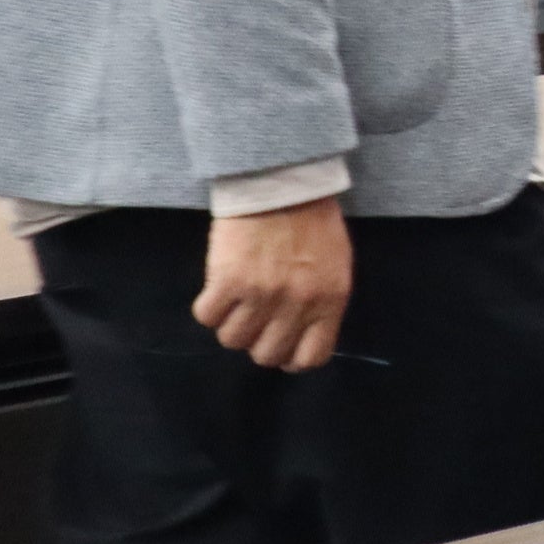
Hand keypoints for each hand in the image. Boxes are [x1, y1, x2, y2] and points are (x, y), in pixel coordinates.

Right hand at [195, 197, 353, 373]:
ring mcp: (261, 294)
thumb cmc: (313, 222)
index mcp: (330, 301)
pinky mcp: (227, 281)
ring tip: (236, 301)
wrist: (282, 184)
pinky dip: (209, 308)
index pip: (311, 357)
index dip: (291, 358)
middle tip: (254, 321)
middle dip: (258, 343)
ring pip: (233, 339)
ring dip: (231, 325)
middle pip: (266, 354)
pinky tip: (218, 290)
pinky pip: (207, 317)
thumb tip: (301, 335)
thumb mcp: (336, 265)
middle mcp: (297, 304)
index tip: (281, 347)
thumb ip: (322, 303)